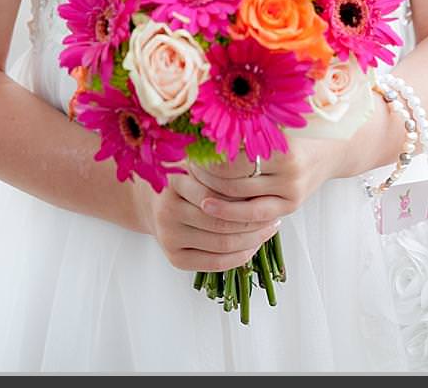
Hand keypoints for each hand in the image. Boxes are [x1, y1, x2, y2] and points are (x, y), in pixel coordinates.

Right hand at [125, 166, 278, 273]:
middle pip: (222, 223)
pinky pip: (216, 263)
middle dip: (254, 222)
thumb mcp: (197, 166)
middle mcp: (166, 211)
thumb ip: (221, 167)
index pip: (217, 195)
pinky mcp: (174, 258)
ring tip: (268, 229)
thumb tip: (260, 166)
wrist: (153, 205)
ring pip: (223, 244)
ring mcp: (168, 237)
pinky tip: (253, 245)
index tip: (267, 195)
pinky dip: (240, 257)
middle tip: (274, 215)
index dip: (246, 198)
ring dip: (253, 239)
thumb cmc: (186, 182)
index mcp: (172, 183)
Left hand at [184, 132, 341, 233]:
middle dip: (204, 178)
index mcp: (280, 147)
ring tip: (192, 185)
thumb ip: (237, 131)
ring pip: (239, 200)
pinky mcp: (290, 207)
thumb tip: (189, 131)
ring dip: (211, 195)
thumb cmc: (288, 135)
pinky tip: (209, 207)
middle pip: (232, 182)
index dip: (204, 160)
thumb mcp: (267, 127)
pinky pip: (253, 214)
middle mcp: (289, 172)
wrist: (327, 153)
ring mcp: (291, 193)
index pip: (229, 160)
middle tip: (183, 171)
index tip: (187, 154)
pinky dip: (229, 212)